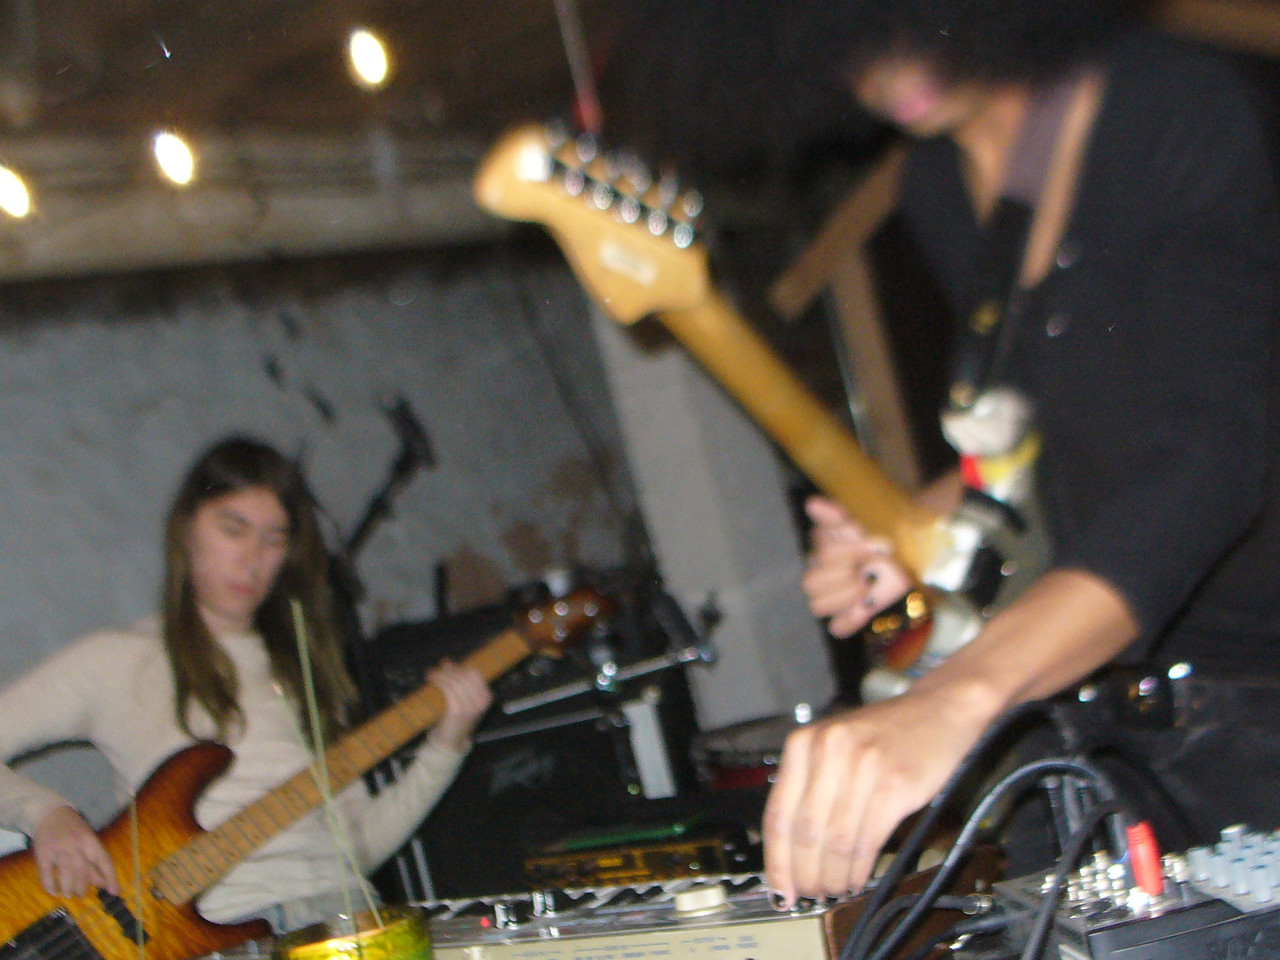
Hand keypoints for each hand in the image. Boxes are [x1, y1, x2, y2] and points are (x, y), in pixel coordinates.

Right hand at [32, 804, 118, 897]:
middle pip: (83, 871)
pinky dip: (50, 885)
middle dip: (83, 887)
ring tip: (69, 894)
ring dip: (68, 888)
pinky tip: (53, 891)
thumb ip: (93, 860)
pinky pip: (47, 873)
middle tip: (81, 894)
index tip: (114, 892)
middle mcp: (76, 845)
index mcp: (90, 840)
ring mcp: (59, 849)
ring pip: (66, 874)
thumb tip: (102, 883)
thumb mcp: (87, 840)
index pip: (104, 861)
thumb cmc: (73, 829)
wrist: (49, 813)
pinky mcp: (43, 853)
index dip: (110, 877)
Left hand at [427, 659, 491, 752]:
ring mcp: (471, 706)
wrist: (452, 742)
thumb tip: (446, 661)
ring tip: (431, 674)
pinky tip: (431, 680)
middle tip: (436, 670)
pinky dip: (439, 681)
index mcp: (486, 697)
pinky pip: (448, 689)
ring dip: (441, 675)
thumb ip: (456, 680)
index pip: (474, 674)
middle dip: (449, 670)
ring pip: (455, 681)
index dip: (460, 668)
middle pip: (465, 675)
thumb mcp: (461, 699)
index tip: (448, 667)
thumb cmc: (456, 720)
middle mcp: (481, 701)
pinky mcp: (458, 710)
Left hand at [762, 681, 990, 904]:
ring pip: (835, 841)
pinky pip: (867, 839)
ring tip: (835, 891)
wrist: (939, 709)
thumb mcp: (834, 747)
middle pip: (804, 832)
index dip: (776, 860)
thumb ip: (810, 787)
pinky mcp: (894, 784)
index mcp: (803, 743)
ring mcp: (861, 766)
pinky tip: (857, 879)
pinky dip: (859, 868)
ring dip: (833, 876)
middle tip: (809, 896)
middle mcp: (827, 750)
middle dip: (804, 874)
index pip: (778, 814)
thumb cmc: (886, 734)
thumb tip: (792, 850)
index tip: (778, 888)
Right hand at [802, 496, 911, 636]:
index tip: (874, 547)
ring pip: (817, 606)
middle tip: (867, 570)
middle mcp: (820, 575)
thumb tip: (812, 504)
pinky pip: (837, 627)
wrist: (907, 562)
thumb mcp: (862, 525)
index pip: (821, 556)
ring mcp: (831, 598)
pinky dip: (851, 619)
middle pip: (811, 583)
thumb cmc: (881, 542)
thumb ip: (836, 516)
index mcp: (821, 551)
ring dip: (844, 596)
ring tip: (866, 586)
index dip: (847, 553)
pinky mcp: (845, 618)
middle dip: (843, 575)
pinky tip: (865, 608)